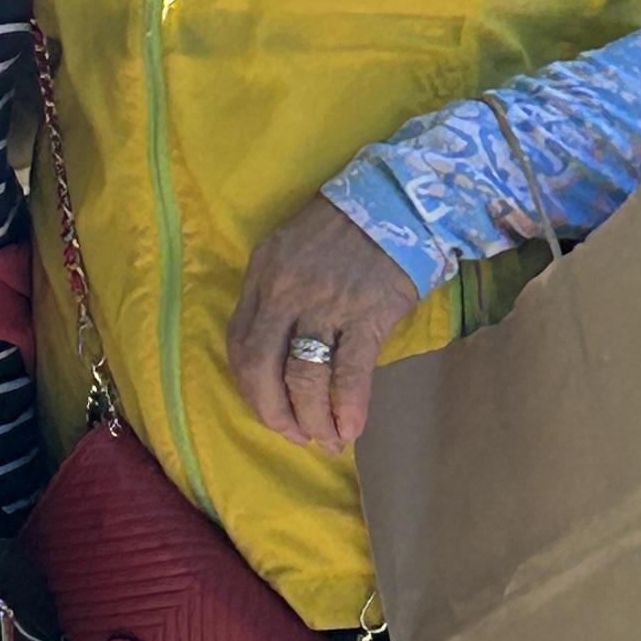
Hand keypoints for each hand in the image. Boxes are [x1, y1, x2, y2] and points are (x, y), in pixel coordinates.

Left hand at [227, 196, 421, 456]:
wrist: (399, 201)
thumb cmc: (348, 226)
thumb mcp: (293, 247)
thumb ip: (278, 291)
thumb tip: (280, 350)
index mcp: (263, 273)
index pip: (240, 342)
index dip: (249, 386)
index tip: (267, 408)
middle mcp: (286, 291)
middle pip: (262, 367)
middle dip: (273, 412)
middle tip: (292, 435)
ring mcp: (325, 304)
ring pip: (303, 377)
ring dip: (312, 418)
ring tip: (326, 439)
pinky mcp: (366, 315)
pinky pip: (349, 373)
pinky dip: (347, 407)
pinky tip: (351, 429)